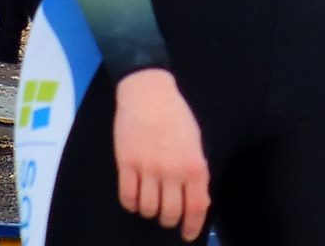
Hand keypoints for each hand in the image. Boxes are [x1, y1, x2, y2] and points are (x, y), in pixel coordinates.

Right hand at [114, 70, 209, 241]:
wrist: (148, 92)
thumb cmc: (176, 115)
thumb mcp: (195, 142)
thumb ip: (197, 171)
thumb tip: (198, 200)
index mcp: (194, 165)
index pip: (196, 207)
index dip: (192, 226)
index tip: (187, 234)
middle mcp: (172, 170)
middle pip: (170, 213)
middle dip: (169, 220)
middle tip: (167, 216)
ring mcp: (148, 168)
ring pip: (148, 208)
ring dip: (149, 211)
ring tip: (150, 203)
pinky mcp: (126, 163)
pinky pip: (127, 197)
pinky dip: (131, 204)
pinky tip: (134, 198)